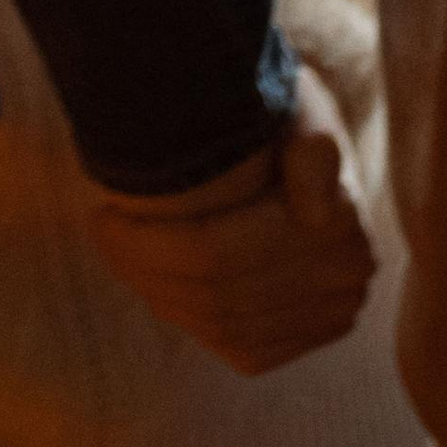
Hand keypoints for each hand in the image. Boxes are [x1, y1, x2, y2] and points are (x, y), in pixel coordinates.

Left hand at [90, 68, 376, 377]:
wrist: (295, 136)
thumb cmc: (272, 107)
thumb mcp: (288, 102)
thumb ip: (307, 147)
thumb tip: (315, 214)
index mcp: (341, 219)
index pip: (214, 254)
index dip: (146, 243)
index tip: (104, 212)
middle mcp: (346, 280)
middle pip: (214, 295)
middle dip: (142, 268)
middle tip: (100, 230)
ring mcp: (327, 316)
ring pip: (220, 324)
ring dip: (156, 292)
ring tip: (118, 251)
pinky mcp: (305, 338)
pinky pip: (234, 344)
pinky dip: (188, 316)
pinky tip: (155, 281)